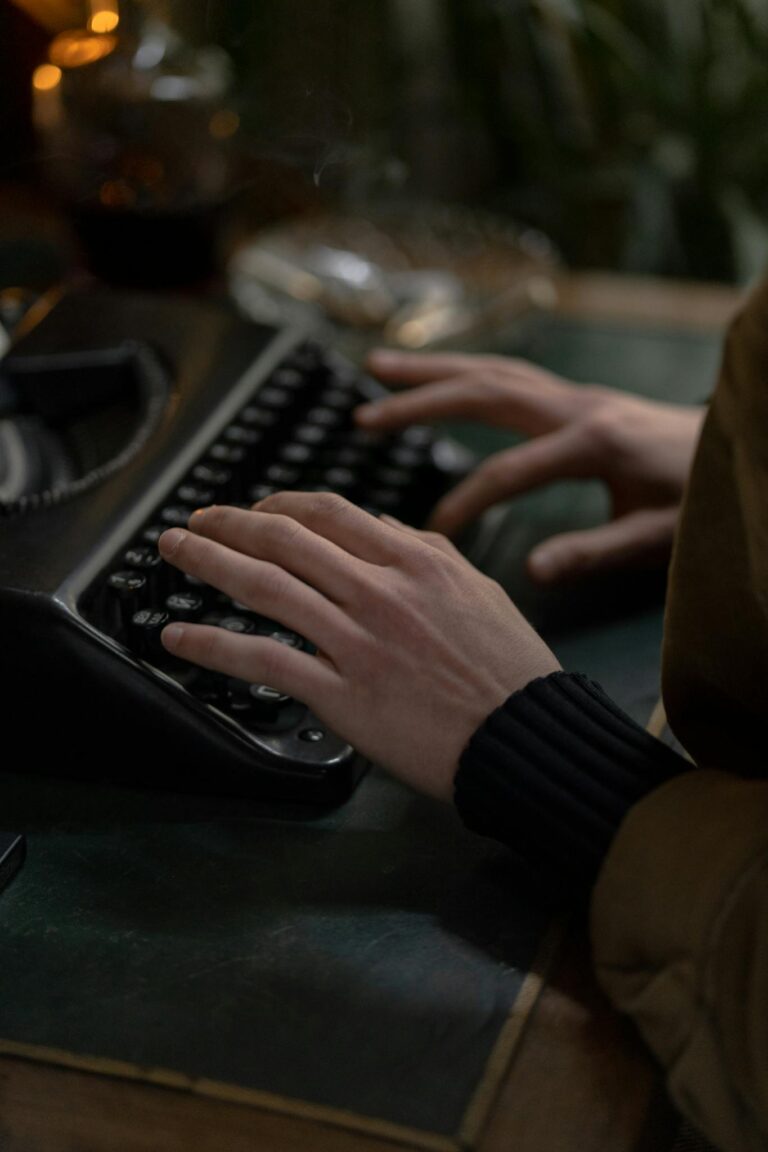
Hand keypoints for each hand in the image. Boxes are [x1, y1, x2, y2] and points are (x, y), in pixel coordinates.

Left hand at [158, 494, 559, 801]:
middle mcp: (382, 592)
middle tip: (195, 521)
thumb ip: (430, 551)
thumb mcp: (479, 590)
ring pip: (265, 588)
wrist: (527, 738)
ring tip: (174, 552)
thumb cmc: (510, 671)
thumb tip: (384, 527)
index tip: (254, 509)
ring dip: (208, 563)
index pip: (329, 513)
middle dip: (228, 523)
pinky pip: (264, 660)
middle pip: (285, 539)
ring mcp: (359, 642)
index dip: (278, 503)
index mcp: (417, 561)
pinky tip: (180, 637)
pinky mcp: (343, 694)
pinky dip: (213, 645)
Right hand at [359, 351, 705, 582]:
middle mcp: (577, 406)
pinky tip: (439, 376)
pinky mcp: (575, 396)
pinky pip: (508, 375)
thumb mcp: (654, 534)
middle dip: (420, 401)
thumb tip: (533, 569)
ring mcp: (575, 394)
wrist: (733, 451)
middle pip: (484, 393)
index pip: (509, 471)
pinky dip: (465, 372)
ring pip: (491, 371)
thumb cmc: (697, 495)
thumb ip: (594, 552)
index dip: (466, 503)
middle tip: (364, 414)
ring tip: (378, 366)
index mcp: (593, 442)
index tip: (433, 536)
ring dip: (433, 370)